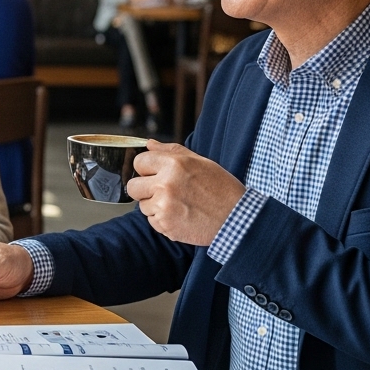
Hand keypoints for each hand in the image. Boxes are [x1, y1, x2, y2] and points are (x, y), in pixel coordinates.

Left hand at [125, 140, 244, 246]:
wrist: (237, 218)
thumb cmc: (221, 188)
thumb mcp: (200, 162)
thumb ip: (171, 151)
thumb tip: (149, 144)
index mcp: (174, 164)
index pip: (139, 162)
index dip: (147, 169)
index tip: (155, 174)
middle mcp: (165, 184)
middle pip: (133, 186)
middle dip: (145, 189)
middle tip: (164, 191)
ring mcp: (164, 206)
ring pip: (142, 206)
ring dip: (156, 206)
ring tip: (179, 205)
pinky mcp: (165, 225)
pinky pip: (152, 221)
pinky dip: (163, 220)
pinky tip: (181, 216)